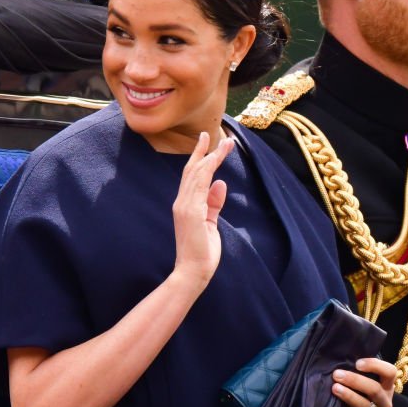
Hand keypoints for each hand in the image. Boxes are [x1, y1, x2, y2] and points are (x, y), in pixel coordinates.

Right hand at [171, 131, 234, 285]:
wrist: (192, 272)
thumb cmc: (201, 252)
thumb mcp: (211, 224)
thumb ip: (214, 204)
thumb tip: (220, 183)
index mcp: (185, 205)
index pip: (192, 176)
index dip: (201, 158)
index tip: (211, 143)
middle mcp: (182, 202)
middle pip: (193, 170)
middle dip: (207, 151)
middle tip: (219, 134)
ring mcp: (185, 206)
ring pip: (197, 173)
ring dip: (212, 156)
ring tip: (225, 142)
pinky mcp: (191, 212)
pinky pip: (199, 185)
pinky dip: (207, 170)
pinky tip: (215, 159)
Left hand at [332, 357, 395, 406]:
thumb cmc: (365, 390)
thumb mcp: (370, 380)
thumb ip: (361, 370)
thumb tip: (343, 355)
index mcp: (388, 385)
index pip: (390, 372)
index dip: (374, 366)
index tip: (357, 363)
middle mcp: (386, 401)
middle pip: (374, 389)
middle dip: (354, 381)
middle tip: (337, 374)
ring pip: (365, 406)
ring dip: (349, 396)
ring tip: (334, 389)